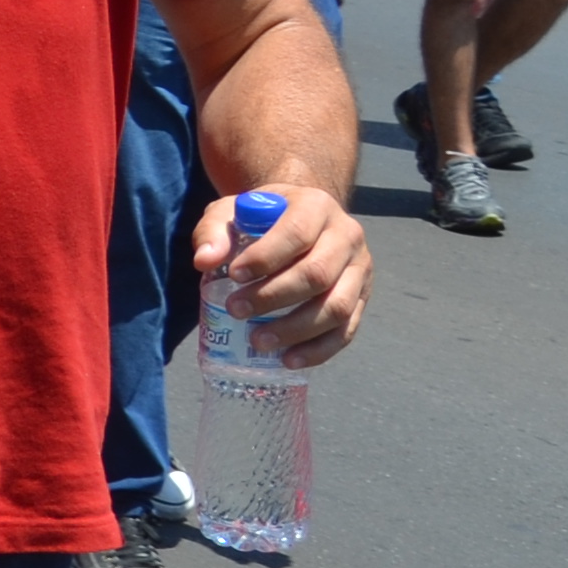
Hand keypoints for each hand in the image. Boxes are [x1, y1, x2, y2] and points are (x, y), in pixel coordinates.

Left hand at [192, 183, 366, 367]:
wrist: (302, 219)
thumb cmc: (262, 217)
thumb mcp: (232, 211)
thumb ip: (214, 231)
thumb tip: (204, 261)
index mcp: (316, 207)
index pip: (295, 233)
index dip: (265, 258)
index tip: (233, 276)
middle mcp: (347, 236)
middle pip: (317, 274)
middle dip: (274, 297)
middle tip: (235, 310)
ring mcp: (360, 270)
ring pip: (338, 306)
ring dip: (296, 329)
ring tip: (258, 341)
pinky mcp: (363, 298)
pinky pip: (347, 329)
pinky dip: (319, 349)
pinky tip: (289, 359)